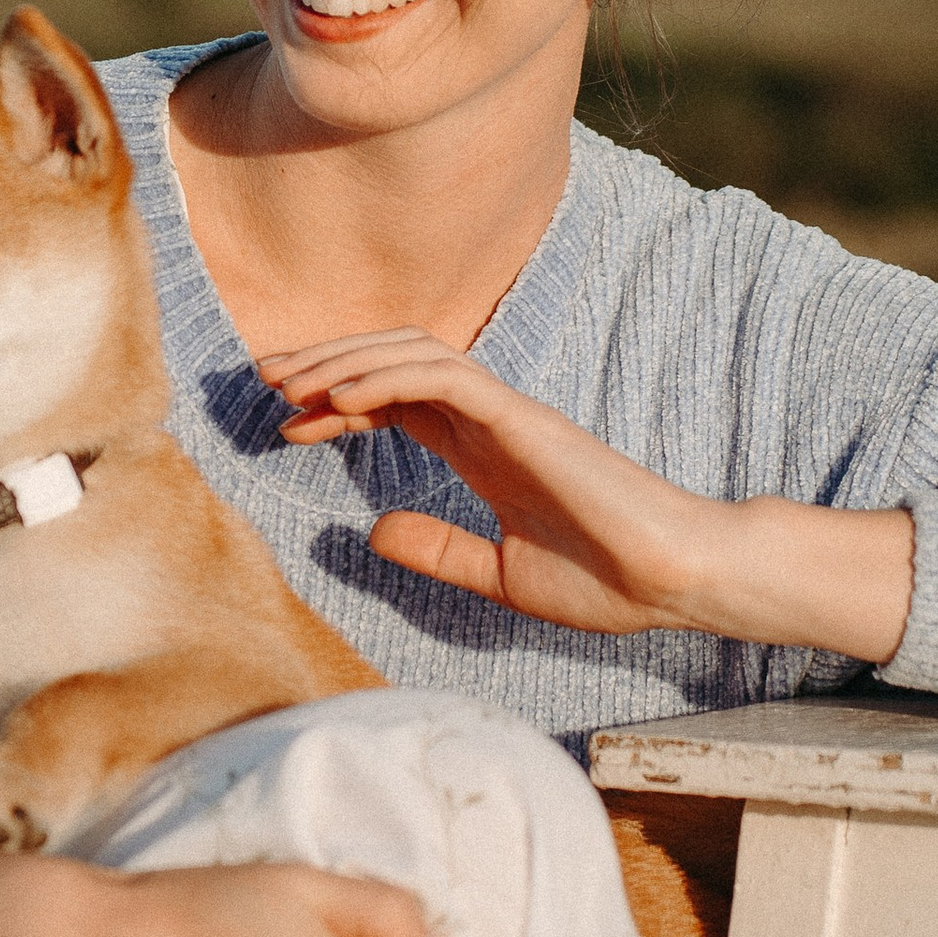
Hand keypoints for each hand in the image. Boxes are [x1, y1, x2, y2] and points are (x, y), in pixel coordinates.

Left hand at [256, 327, 917, 658]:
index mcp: (484, 451)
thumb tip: (371, 532)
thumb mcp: (499, 575)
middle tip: (263, 380)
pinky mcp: (525, 419)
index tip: (284, 426)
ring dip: (344, 362)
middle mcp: (491, 420)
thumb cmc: (607, 580)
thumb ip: (438, 550)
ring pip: (412, 356)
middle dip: (325, 366)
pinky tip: (338, 399)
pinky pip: (445, 377)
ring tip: (287, 384)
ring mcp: (508, 413)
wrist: (674, 579)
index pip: (396, 403)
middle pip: (393, 365)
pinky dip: (387, 377)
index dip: (336, 404)